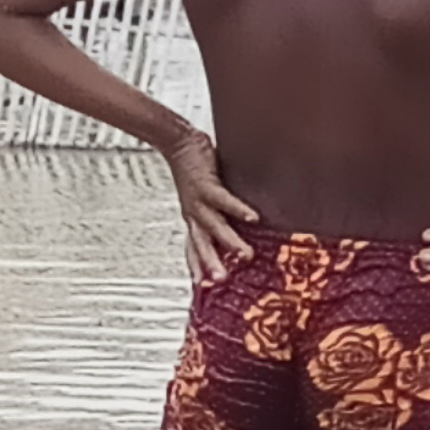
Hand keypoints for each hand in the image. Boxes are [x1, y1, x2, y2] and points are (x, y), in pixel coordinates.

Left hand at [162, 133, 258, 282]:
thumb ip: (219, 212)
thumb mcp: (204, 197)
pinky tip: (252, 218)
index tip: (203, 287)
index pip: (194, 249)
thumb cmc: (195, 168)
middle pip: (202, 244)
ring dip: (228, 242)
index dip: (197, 267)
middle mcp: (194, 214)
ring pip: (213, 226)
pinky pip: (224, 200)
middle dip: (211, 264)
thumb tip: (243, 225)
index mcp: (194, 219)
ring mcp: (200, 201)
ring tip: (246, 255)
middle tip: (222, 281)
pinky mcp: (207, 185)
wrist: (177, 143)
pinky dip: (238, 209)